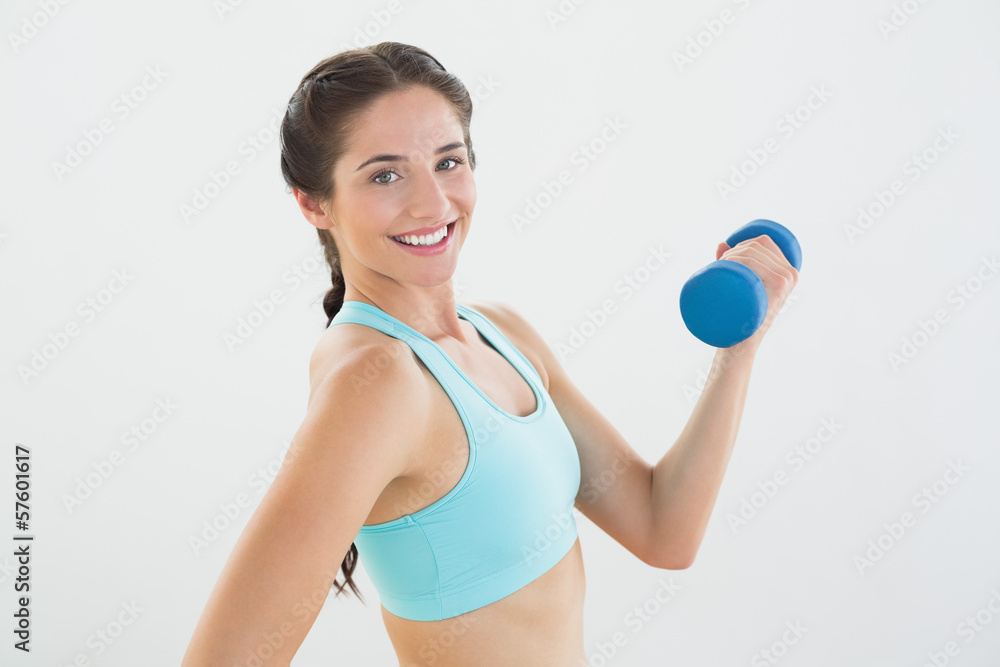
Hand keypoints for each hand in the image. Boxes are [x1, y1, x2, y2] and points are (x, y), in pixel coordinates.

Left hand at [714, 234, 798, 353]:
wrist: (742, 340)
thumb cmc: (740, 314)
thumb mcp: (741, 284)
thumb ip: (733, 262)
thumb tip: (721, 243)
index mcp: (787, 271)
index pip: (763, 242)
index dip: (741, 243)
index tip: (725, 258)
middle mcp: (791, 273)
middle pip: (757, 244)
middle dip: (733, 250)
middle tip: (718, 265)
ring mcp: (787, 278)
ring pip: (753, 250)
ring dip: (731, 254)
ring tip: (719, 268)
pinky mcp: (779, 284)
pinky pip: (753, 261)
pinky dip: (736, 259)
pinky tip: (727, 265)